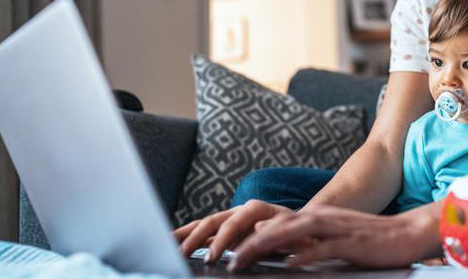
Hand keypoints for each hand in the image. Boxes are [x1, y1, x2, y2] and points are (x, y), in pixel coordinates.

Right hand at [173, 199, 293, 261]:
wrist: (300, 231)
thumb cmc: (299, 235)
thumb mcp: (295, 233)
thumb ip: (278, 231)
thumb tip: (259, 227)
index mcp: (257, 210)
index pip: (235, 222)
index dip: (223, 239)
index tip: (214, 257)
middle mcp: (240, 211)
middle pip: (213, 221)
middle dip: (197, 238)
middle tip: (184, 255)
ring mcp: (230, 220)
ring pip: (204, 225)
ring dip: (186, 235)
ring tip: (167, 245)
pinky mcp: (225, 232)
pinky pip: (202, 233)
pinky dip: (187, 236)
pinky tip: (172, 243)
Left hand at [228, 203, 441, 270]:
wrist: (408, 233)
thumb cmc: (369, 241)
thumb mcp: (332, 240)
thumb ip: (306, 243)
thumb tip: (278, 251)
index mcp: (314, 218)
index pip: (273, 225)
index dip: (246, 237)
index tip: (223, 251)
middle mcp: (321, 219)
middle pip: (275, 227)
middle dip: (246, 243)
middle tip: (222, 258)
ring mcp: (336, 229)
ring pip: (293, 234)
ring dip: (265, 246)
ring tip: (242, 260)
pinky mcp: (352, 242)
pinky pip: (325, 248)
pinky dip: (305, 255)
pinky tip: (289, 263)